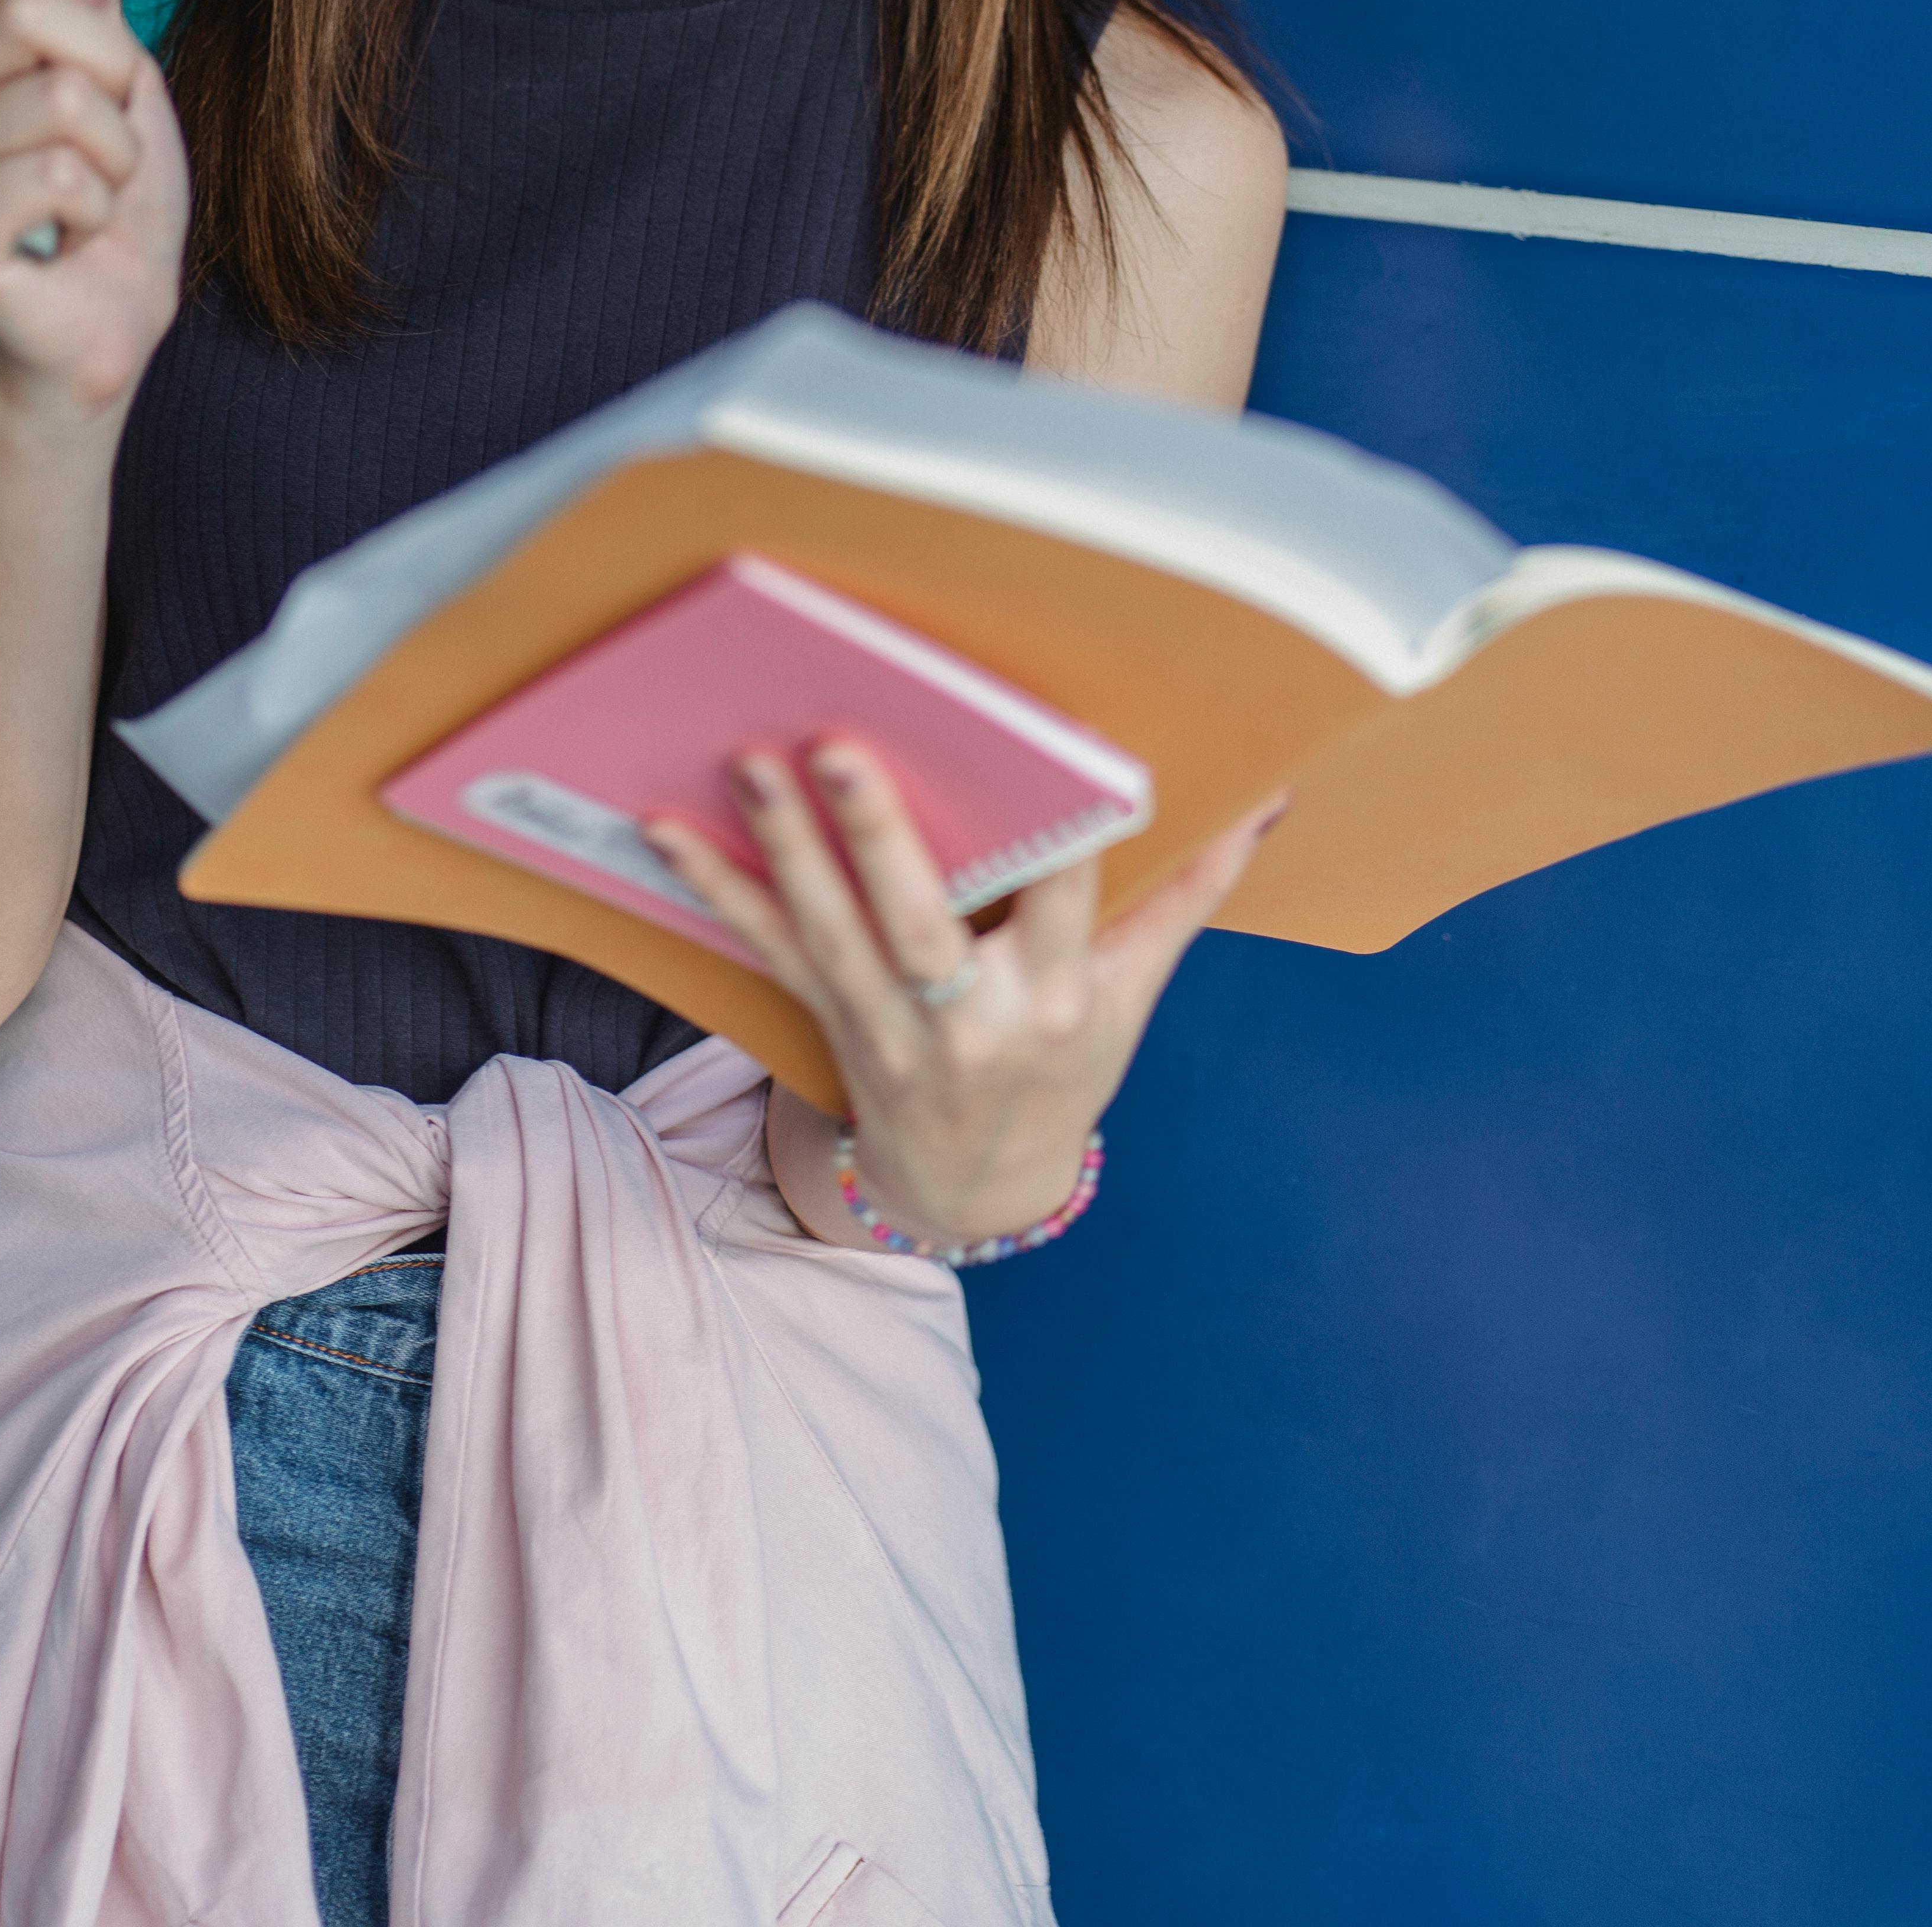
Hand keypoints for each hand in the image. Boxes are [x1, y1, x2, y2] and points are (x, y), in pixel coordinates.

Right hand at [0, 0, 189, 414]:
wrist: (111, 323)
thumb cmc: (117, 209)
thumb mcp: (122, 78)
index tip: (97, 35)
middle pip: (27, 11)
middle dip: (111, 69)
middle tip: (110, 135)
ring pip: (62, 99)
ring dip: (118, 153)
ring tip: (97, 195)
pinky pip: (60, 173)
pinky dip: (102, 207)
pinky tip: (77, 236)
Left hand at [648, 745, 1286, 1250]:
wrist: (975, 1186)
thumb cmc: (1065, 1063)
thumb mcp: (1135, 991)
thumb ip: (1188, 889)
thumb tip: (1267, 797)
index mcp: (1060, 995)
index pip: (1067, 897)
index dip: (1063, 828)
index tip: (1055, 745)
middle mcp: (972, 1016)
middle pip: (923, 922)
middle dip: (878, 835)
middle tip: (836, 746)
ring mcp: (891, 1025)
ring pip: (831, 929)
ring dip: (784, 846)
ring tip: (747, 760)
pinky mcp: (829, 1020)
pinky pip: (766, 948)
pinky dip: (715, 887)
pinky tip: (664, 829)